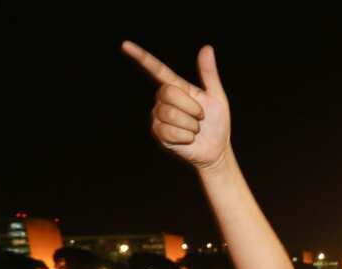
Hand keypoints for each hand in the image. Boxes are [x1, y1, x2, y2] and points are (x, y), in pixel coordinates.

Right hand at [121, 41, 230, 170]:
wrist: (216, 149)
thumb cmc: (217, 122)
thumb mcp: (216, 97)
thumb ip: (209, 74)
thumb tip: (207, 47)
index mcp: (177, 87)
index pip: (157, 70)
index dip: (141, 58)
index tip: (125, 45)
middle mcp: (163, 100)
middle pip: (168, 93)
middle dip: (191, 107)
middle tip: (201, 117)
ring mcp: (159, 116)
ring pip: (169, 113)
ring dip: (190, 124)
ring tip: (195, 129)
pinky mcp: (159, 133)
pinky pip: (169, 131)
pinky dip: (185, 137)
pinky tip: (188, 139)